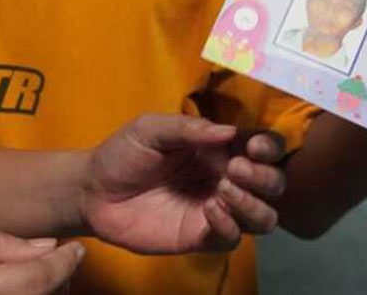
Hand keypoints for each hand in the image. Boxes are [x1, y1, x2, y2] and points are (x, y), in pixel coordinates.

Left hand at [80, 115, 284, 254]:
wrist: (93, 192)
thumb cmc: (123, 154)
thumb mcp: (149, 130)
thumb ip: (187, 128)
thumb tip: (229, 131)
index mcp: (218, 148)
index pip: (263, 146)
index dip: (269, 146)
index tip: (253, 146)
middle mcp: (225, 178)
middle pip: (273, 183)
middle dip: (264, 177)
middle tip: (236, 170)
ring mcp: (217, 210)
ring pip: (264, 217)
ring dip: (254, 204)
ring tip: (223, 191)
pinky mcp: (201, 237)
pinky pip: (233, 238)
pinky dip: (229, 226)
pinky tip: (208, 211)